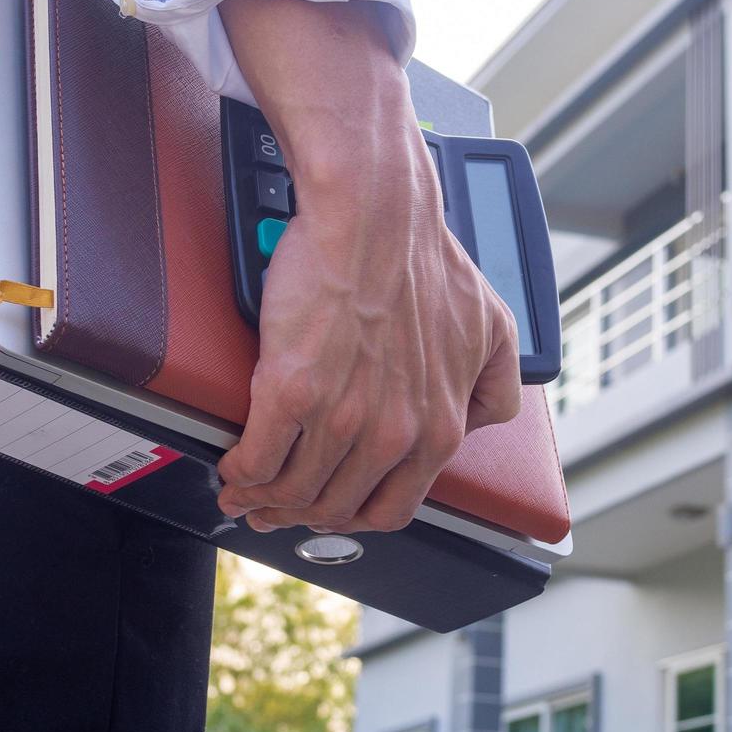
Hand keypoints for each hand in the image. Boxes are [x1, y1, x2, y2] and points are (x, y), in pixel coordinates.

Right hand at [214, 0, 521, 533]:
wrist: (377, 216)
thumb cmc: (426, 260)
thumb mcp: (492, 330)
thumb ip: (496, 387)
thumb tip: (482, 421)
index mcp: (440, 427)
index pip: (393, 507)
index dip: (355, 515)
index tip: (333, 507)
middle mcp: (395, 433)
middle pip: (336, 507)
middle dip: (302, 514)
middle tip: (279, 506)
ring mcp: (342, 417)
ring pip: (294, 490)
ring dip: (264, 499)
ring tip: (246, 492)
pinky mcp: (292, 392)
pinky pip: (259, 458)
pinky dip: (241, 472)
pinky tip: (234, 468)